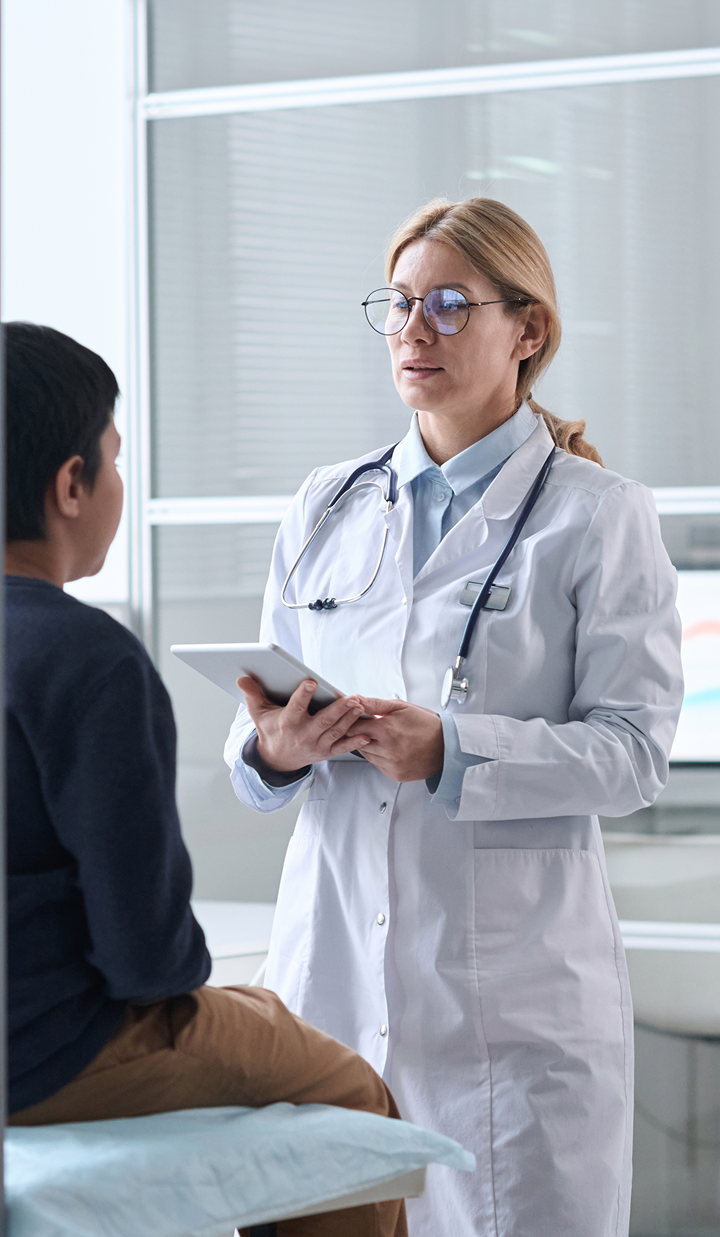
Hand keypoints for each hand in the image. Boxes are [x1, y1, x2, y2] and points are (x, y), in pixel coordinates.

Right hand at [238, 676, 370, 772]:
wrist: (276, 760)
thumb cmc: (270, 731)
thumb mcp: (259, 714)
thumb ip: (252, 694)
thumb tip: (242, 677)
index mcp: (287, 724)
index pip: (296, 708)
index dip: (303, 695)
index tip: (312, 682)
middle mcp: (303, 736)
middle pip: (323, 721)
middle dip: (338, 709)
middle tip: (351, 697)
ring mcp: (316, 746)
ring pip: (335, 732)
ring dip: (349, 720)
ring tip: (360, 705)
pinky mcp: (325, 753)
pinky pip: (342, 748)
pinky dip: (355, 743)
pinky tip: (367, 735)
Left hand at [347, 696, 443, 781]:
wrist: (447, 746)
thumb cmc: (427, 725)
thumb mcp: (402, 707)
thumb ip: (376, 704)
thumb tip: (356, 699)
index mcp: (387, 730)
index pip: (354, 728)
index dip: (353, 722)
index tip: (358, 719)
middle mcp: (387, 750)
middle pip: (357, 742)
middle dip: (361, 733)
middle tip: (374, 727)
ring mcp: (391, 764)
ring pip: (366, 754)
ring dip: (369, 745)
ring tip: (385, 737)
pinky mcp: (394, 774)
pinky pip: (377, 765)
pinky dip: (379, 756)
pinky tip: (391, 748)